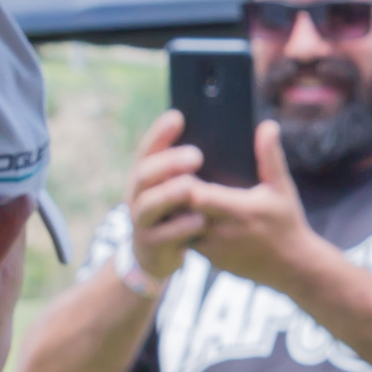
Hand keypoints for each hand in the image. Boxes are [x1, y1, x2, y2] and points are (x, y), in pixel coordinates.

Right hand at [117, 111, 210, 287]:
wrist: (161, 255)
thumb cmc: (180, 212)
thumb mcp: (186, 187)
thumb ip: (196, 165)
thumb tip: (232, 138)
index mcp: (149, 174)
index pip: (150, 148)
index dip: (161, 133)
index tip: (179, 117)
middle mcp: (140, 193)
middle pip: (145, 172)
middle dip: (169, 163)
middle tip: (196, 155)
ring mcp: (142, 219)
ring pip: (149, 204)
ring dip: (170, 194)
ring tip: (191, 187)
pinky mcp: (151, 244)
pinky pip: (163, 236)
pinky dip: (180, 227)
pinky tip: (199, 221)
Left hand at [180, 125, 332, 296]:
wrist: (292, 267)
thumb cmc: (287, 224)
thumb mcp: (282, 189)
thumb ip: (270, 157)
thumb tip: (267, 126)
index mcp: (238, 210)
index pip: (196, 194)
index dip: (180, 179)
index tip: (177, 163)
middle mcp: (220, 231)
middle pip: (178, 208)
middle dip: (169, 191)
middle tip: (162, 173)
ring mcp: (211, 247)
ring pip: (175, 225)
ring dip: (170, 209)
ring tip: (164, 190)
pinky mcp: (207, 258)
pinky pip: (182, 238)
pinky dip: (176, 224)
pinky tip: (176, 210)